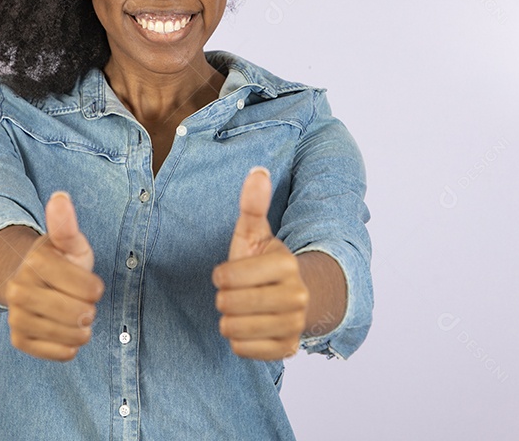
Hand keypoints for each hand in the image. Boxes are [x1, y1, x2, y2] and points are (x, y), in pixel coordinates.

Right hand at [5, 191, 104, 360]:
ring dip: (82, 329)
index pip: (88, 289)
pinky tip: (65, 332)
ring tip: (75, 317)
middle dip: (89, 309)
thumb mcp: (69, 242)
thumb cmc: (59, 262)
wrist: (29, 283)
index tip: (90, 285)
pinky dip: (70, 346)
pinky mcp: (18, 340)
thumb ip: (67, 225)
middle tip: (82, 302)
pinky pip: (59, 353)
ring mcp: (17, 315)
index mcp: (36, 261)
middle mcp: (19, 289)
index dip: (95, 289)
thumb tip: (60, 197)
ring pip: (71, 335)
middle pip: (79, 314)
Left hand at [212, 167, 308, 359]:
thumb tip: (258, 170)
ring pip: (233, 328)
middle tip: (236, 292)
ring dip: (229, 319)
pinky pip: (242, 349)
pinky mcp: (288, 349)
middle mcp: (297, 296)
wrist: (294, 296)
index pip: (227, 278)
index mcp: (286, 264)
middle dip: (224, 298)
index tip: (230, 273)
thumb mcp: (255, 233)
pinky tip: (250, 327)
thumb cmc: (264, 263)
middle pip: (229, 304)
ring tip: (243, 309)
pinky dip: (238, 340)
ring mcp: (295, 325)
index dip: (222, 275)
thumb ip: (253, 204)